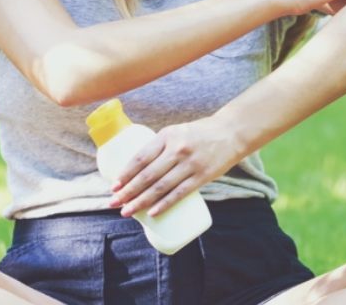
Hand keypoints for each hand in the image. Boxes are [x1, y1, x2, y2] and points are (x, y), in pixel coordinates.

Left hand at [108, 116, 242, 217]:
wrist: (231, 132)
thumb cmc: (199, 134)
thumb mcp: (177, 132)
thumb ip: (160, 148)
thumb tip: (138, 170)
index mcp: (167, 136)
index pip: (140, 157)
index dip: (125, 173)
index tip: (114, 186)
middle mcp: (177, 149)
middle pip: (147, 175)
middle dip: (128, 192)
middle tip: (114, 203)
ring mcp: (190, 164)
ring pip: (160, 187)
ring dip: (141, 201)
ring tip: (127, 211)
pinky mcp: (202, 176)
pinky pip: (179, 193)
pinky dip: (164, 204)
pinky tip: (152, 213)